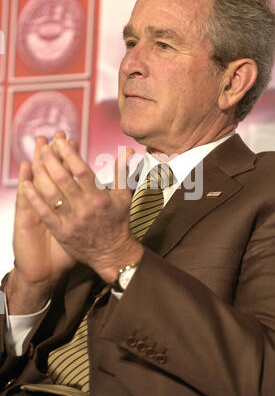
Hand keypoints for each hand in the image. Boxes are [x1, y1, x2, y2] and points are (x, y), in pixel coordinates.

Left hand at [21, 136, 143, 283]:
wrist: (112, 253)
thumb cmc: (118, 222)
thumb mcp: (123, 196)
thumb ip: (122, 172)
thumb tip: (127, 150)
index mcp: (100, 198)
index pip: (82, 171)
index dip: (70, 154)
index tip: (61, 141)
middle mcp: (85, 208)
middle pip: (64, 180)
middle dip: (52, 160)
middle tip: (44, 146)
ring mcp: (72, 221)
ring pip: (52, 194)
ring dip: (42, 175)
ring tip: (35, 160)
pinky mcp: (61, 232)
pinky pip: (44, 213)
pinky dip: (34, 198)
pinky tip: (26, 184)